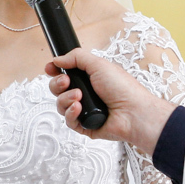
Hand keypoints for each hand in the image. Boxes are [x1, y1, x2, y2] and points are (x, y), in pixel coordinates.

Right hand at [46, 49, 175, 154]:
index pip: (65, 73)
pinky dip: (71, 113)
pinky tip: (79, 108)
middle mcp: (86, 93)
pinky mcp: (84, 125)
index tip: (50, 68)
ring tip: (79, 96)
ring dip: (66, 98)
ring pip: (61, 104)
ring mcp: (84, 110)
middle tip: (66, 82)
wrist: (133, 113)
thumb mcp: (99, 65)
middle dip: (58, 84)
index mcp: (90, 78)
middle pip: (58, 89)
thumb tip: (58, 59)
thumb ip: (76, 57)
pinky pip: (68, 120)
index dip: (55, 71)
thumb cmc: (123, 89)